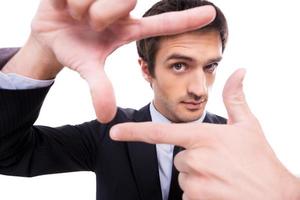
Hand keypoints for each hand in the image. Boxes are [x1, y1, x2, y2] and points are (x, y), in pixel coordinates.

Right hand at [29, 0, 215, 122]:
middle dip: (101, 16)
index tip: (211, 15)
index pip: (163, 24)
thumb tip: (106, 118)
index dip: (186, 21)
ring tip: (75, 16)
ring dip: (82, 9)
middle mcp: (123, 9)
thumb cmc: (75, 51)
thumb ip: (100, 89)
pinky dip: (67, 0)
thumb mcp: (89, 69)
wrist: (49, 36)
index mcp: (129, 30)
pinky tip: (65, 5)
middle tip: (89, 25)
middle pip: (125, 2)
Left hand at [110, 69, 299, 198]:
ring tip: (222, 178)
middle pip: (178, 157)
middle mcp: (196, 158)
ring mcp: (196, 182)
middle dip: (194, 160)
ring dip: (198, 177)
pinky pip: (188, 195)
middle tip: (219, 164)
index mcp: (203, 136)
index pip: (160, 132)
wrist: (276, 196)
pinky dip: (201, 194)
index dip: (134, 132)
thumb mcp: (248, 126)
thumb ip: (235, 98)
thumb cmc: (260, 159)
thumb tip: (240, 71)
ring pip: (183, 177)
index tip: (114, 132)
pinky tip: (220, 191)